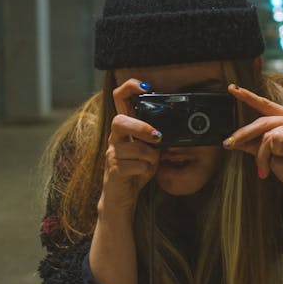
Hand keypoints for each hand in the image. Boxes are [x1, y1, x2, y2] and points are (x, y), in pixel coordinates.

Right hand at [100, 79, 162, 214]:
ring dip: (151, 158)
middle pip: (119, 121)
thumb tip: (170, 127)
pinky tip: (143, 174)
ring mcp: (112, 154)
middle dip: (141, 127)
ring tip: (150, 164)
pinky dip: (147, 170)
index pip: (120, 98)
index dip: (130, 88)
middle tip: (157, 136)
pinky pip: (138, 166)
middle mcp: (114, 138)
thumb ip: (155, 136)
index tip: (146, 86)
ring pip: (136, 149)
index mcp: (124, 128)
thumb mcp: (149, 149)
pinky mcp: (114, 170)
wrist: (121, 196)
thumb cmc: (135, 170)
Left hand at [224, 84, 282, 204]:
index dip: (248, 96)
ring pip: (267, 135)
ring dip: (262, 155)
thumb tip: (235, 139)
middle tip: (227, 144)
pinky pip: (276, 140)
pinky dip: (274, 154)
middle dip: (242, 135)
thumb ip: (255, 144)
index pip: (265, 105)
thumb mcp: (269, 156)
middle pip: (261, 122)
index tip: (231, 88)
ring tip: (265, 169)